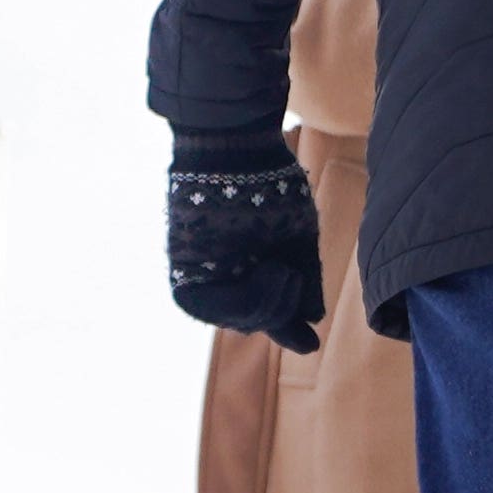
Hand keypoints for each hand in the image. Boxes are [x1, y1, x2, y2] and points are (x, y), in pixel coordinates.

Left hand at [167, 131, 324, 351]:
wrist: (235, 148)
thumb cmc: (270, 184)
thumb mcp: (298, 237)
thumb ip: (303, 279)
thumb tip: (311, 319)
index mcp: (252, 266)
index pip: (267, 310)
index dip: (287, 328)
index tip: (309, 344)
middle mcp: (225, 274)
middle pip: (252, 320)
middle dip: (280, 312)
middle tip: (293, 278)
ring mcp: (204, 274)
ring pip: (234, 319)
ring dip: (266, 306)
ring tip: (281, 270)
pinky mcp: (182, 270)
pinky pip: (206, 307)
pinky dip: (243, 300)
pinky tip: (267, 272)